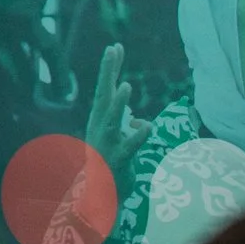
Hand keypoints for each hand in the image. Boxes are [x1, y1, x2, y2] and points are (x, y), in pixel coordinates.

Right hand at [84, 42, 152, 175]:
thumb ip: (128, 126)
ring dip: (119, 103)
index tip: (115, 47)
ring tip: (127, 86)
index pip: (106, 89)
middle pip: (104, 95)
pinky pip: (130, 146)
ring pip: (113, 119)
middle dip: (108, 72)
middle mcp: (100, 126)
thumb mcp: (119, 142)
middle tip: (112, 51)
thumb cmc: (108, 166)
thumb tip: (138, 121)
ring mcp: (107, 142)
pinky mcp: (117, 159)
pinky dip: (137, 136)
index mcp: (101, 119)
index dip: (110, 68)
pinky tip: (147, 126)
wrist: (97, 196)